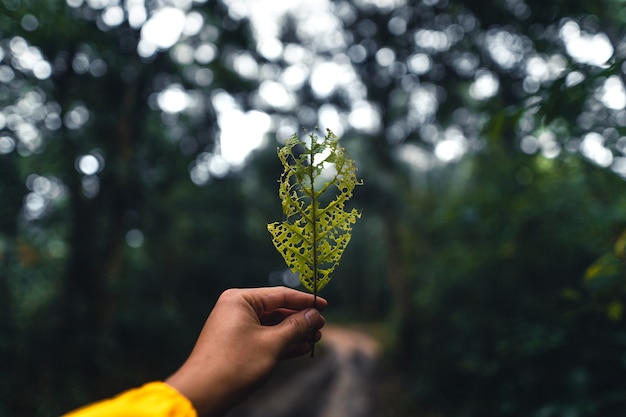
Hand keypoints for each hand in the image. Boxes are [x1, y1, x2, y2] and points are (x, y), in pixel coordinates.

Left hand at [165, 287, 326, 416]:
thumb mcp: (271, 344)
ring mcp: (235, 328)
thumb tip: (314, 314)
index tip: (324, 305)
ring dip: (294, 332)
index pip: (280, 295)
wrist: (203, 394)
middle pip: (276, 309)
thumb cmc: (235, 364)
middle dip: (300, 319)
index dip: (304, 301)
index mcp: (240, 300)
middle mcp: (236, 309)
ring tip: (316, 338)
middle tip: (321, 326)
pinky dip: (281, 343)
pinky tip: (301, 348)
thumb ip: (295, 326)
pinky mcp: (236, 345)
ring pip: (271, 325)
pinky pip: (264, 338)